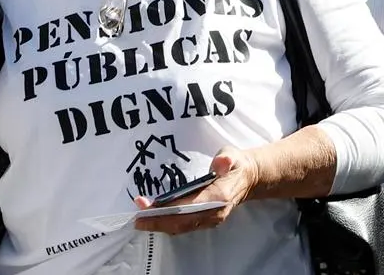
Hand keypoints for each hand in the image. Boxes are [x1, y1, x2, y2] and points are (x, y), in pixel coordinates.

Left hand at [133, 147, 257, 233]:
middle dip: (157, 221)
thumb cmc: (235, 164)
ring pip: (181, 227)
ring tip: (140, 218)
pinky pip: (183, 226)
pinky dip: (167, 223)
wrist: (247, 178)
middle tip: (136, 217)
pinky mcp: (205, 220)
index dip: (167, 209)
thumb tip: (220, 162)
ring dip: (159, 224)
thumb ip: (226, 158)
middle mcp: (214, 213)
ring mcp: (210, 219)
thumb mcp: (233, 155)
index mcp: (220, 197)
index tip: (147, 206)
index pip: (189, 206)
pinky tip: (153, 218)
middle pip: (182, 222)